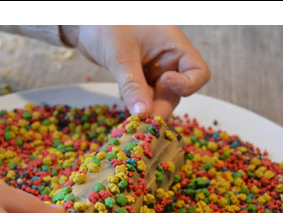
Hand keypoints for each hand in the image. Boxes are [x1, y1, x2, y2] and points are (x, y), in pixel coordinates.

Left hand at [62, 25, 210, 118]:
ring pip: (161, 98)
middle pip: (177, 92)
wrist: (83, 22)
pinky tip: (130, 114)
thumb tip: (144, 114)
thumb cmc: (105, 25)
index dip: (187, 85)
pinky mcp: (141, 78)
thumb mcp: (120, 56)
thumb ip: (133, 86)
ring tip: (135, 120)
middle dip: (162, 106)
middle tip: (144, 120)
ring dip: (150, 110)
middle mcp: (168, 60)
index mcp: (173, 46)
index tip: (164, 83)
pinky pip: (147, 98)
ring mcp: (155, 70)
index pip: (198, 72)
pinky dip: (140, 106)